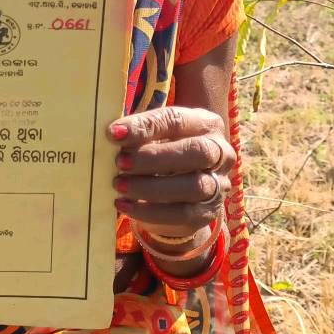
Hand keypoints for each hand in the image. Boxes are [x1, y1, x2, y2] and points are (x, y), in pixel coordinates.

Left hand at [107, 107, 233, 240]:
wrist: (176, 195)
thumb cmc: (160, 154)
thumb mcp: (152, 139)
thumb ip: (138, 136)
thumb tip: (114, 134)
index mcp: (205, 123)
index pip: (176, 120)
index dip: (145, 126)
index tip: (114, 133)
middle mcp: (220, 152)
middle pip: (195, 151)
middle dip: (154, 157)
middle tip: (120, 162)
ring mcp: (219, 184)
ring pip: (192, 186)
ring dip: (150, 186)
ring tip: (119, 185)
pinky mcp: (208, 212)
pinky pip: (183, 214)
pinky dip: (150, 211)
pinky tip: (125, 205)